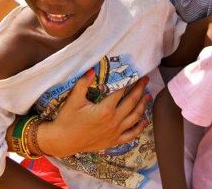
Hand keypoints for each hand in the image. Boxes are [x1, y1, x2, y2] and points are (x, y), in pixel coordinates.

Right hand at [37, 70, 151, 157]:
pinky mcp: (114, 141)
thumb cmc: (67, 119)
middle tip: (146, 79)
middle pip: (132, 102)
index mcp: (105, 109)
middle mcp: (114, 121)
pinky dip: (139, 127)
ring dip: (143, 105)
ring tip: (148, 95)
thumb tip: (92, 70)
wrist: (63, 141)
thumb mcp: (74, 99)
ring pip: (135, 117)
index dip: (129, 81)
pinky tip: (144, 120)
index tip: (135, 73)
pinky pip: (131, 134)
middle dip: (140, 89)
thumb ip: (83, 83)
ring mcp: (115, 132)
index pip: (121, 91)